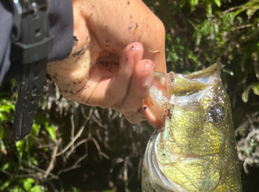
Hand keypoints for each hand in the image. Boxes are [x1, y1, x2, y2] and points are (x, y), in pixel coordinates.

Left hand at [47, 0, 165, 122]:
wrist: (82, 2)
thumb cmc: (116, 9)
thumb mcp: (151, 38)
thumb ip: (159, 69)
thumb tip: (165, 99)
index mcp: (127, 62)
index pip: (144, 91)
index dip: (156, 98)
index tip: (166, 98)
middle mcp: (111, 75)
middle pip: (137, 102)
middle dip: (146, 88)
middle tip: (148, 68)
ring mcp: (97, 84)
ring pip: (126, 104)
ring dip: (137, 85)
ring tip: (140, 62)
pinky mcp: (82, 92)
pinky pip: (110, 98)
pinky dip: (123, 81)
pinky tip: (128, 59)